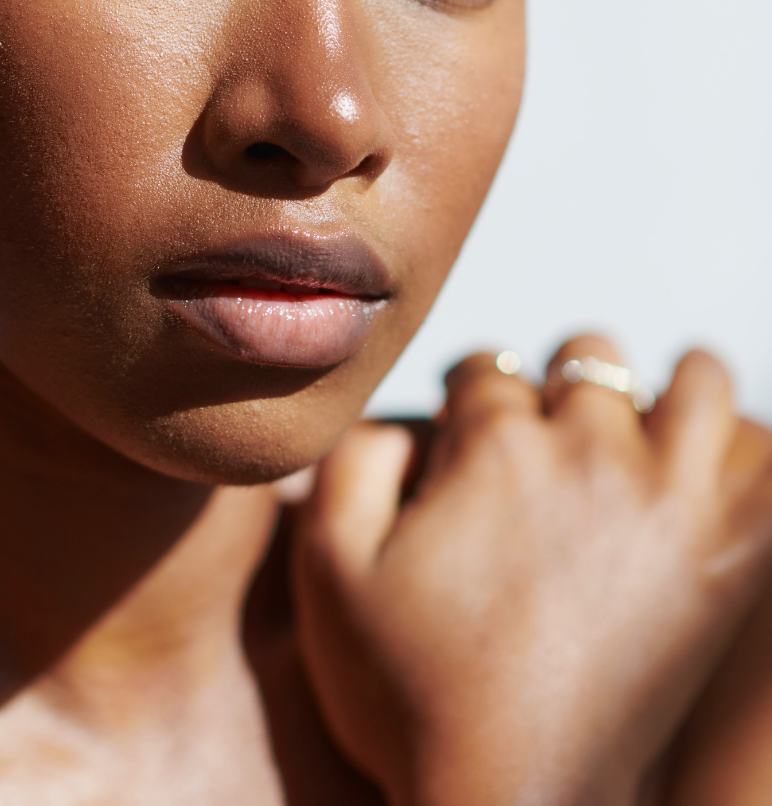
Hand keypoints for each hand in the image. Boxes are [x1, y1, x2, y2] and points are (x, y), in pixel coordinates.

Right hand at [292, 336, 771, 805]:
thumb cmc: (415, 699)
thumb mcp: (328, 575)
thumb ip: (348, 468)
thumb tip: (399, 427)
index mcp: (494, 448)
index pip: (487, 368)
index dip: (468, 397)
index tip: (467, 435)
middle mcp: (593, 451)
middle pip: (590, 358)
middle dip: (560, 387)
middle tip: (546, 443)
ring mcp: (680, 498)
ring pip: (696, 380)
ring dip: (664, 397)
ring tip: (640, 441)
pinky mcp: (739, 556)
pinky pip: (766, 456)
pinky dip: (739, 455)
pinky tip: (701, 487)